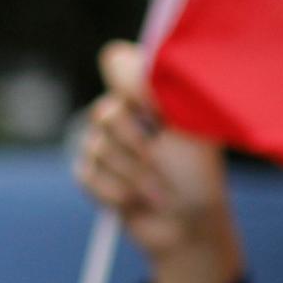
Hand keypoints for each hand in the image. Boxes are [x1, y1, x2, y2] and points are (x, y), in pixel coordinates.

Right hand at [74, 39, 242, 282]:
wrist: (190, 229)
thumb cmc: (196, 176)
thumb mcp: (181, 125)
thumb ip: (149, 88)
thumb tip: (112, 54)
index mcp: (150, 93)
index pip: (116, 62)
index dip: (130, 89)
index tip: (155, 113)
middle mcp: (126, 112)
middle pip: (104, 112)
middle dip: (136, 147)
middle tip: (164, 163)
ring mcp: (107, 143)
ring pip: (95, 147)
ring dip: (132, 176)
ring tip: (158, 190)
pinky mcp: (94, 173)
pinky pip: (86, 174)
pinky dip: (115, 193)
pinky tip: (137, 202)